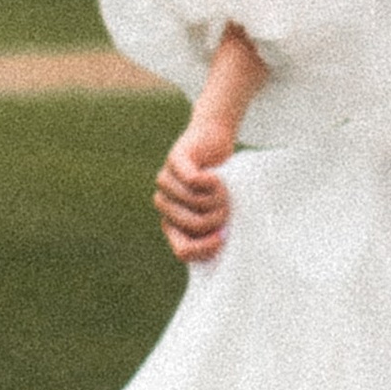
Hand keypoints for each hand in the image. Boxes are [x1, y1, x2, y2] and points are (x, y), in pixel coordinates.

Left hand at [154, 113, 239, 262]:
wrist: (214, 139)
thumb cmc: (218, 180)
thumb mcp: (218, 210)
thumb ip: (215, 229)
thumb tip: (220, 242)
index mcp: (172, 223)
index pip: (183, 251)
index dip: (205, 248)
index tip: (223, 237)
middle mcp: (164, 204)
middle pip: (194, 225)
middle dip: (217, 218)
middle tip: (226, 205)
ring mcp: (166, 180)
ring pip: (195, 202)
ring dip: (217, 197)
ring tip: (223, 188)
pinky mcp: (174, 159)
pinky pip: (192, 181)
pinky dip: (211, 182)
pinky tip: (216, 176)